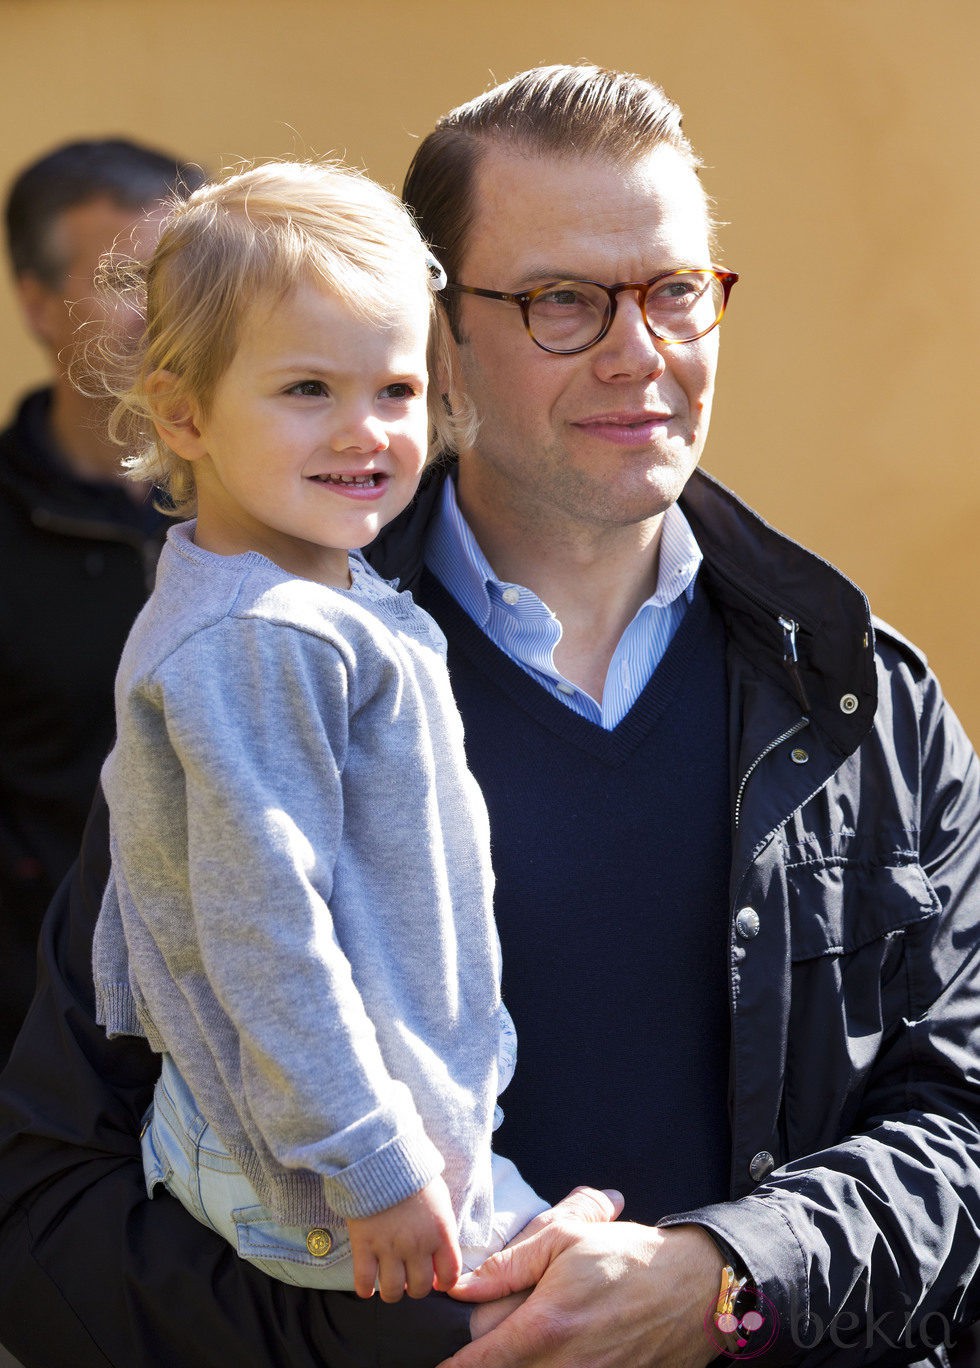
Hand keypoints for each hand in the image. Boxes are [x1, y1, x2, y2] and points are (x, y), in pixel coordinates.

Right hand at [347, 1175, 460, 1300]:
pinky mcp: (364, 1245)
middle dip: (417, 1287)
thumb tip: (442, 1250)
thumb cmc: (412, 1173)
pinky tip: (366, 1288)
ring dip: (393, 1291)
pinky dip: (364, 1289)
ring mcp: (389, 1247)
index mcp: (440, 1232)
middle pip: (420, 1287)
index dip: (444, 1282)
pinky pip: (364, 1281)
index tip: (437, 1281)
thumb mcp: (440, 1197)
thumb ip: (442, 1226)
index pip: (450, 1273)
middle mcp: (417, 1245)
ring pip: (394, 1290)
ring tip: (390, 1284)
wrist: (381, 1156)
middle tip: (411, 1280)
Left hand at [440, 1219, 724, 1367]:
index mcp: (546, 1326)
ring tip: (537, 1340)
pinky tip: (562, 1352)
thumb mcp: (565, 1240)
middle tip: (493, 1338)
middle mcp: (566, 1367)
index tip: (438, 1364)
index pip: (480, 1363)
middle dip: (491, 1362)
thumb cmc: (627, 1256)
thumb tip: (459, 1287)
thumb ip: (508, 1265)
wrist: (694, 1287)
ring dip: (526, 1365)